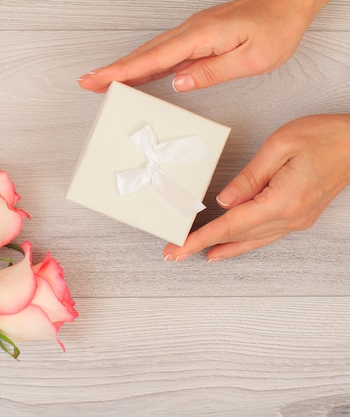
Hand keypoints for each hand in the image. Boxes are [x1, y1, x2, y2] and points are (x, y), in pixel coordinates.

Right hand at [78, 0, 327, 92]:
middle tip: (87, 82)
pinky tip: (136, 73)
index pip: (152, 58)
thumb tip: (178, 82)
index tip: (98, 79)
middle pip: (143, 53)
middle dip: (113, 68)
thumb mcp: (252, 59)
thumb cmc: (277, 29)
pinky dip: (145, 62)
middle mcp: (191, 30)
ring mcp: (192, 31)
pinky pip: (164, 50)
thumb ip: (212, 71)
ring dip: (125, 66)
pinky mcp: (197, 34)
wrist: (289, 2)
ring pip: (151, 50)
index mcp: (201, 36)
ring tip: (102, 80)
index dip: (122, 70)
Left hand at [163, 114, 349, 261]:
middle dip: (201, 245)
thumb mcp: (279, 147)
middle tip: (173, 253)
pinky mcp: (299, 216)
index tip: (178, 249)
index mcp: (281, 201)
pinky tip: (228, 247)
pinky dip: (242, 243)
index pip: (230, 225)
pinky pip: (264, 235)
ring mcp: (296, 220)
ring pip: (250, 240)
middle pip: (236, 236)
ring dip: (220, 248)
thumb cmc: (324, 137)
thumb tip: (223, 202)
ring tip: (194, 254)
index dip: (200, 238)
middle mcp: (289, 217)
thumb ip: (249, 177)